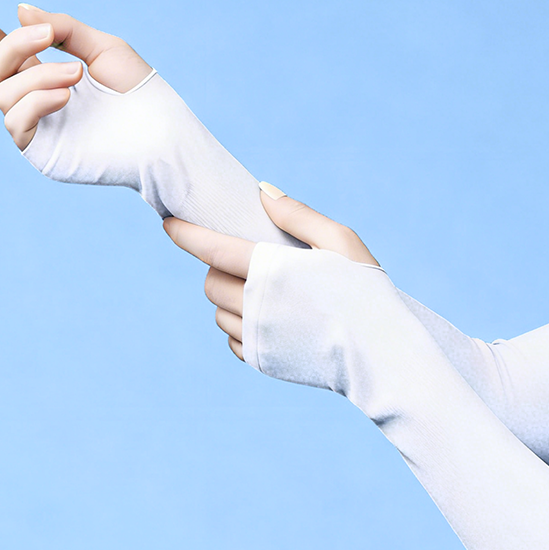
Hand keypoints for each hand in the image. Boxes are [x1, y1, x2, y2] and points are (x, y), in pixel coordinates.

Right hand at [0, 0, 151, 148]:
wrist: (161, 133)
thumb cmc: (139, 94)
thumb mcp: (103, 48)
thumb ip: (62, 29)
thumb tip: (20, 10)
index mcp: (48, 72)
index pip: (2, 49)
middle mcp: (36, 98)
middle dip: (12, 44)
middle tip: (46, 37)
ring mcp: (38, 125)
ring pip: (3, 92)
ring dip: (38, 75)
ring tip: (76, 76)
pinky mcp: (43, 149)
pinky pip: (16, 122)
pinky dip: (36, 101)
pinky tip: (66, 97)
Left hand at [162, 183, 378, 360]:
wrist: (380, 353)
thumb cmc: (365, 290)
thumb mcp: (340, 241)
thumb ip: (297, 215)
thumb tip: (261, 190)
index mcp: (273, 270)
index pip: (212, 248)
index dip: (186, 234)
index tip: (168, 223)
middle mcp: (256, 305)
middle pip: (210, 281)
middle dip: (217, 267)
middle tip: (244, 260)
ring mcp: (257, 336)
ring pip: (218, 311)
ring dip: (228, 297)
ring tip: (261, 290)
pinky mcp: (262, 359)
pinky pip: (232, 338)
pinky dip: (240, 324)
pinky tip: (268, 317)